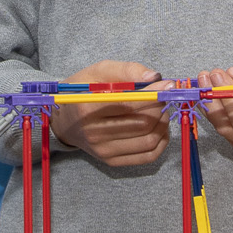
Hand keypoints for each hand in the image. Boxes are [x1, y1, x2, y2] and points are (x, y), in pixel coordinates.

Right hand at [48, 61, 169, 166]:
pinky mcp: (111, 161)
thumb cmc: (84, 91)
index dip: (154, 94)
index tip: (168, 85)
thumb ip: (127, 70)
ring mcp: (103, 151)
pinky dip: (161, 141)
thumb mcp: (99, 72)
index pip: (130, 104)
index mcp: (87, 108)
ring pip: (149, 141)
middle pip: (143, 124)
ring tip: (161, 110)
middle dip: (160, 108)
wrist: (65, 120)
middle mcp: (94, 133)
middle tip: (163, 96)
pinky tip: (159, 127)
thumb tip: (155, 77)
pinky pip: (147, 156)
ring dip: (163, 124)